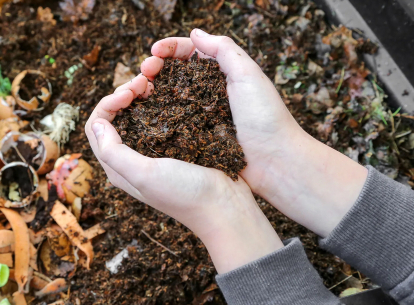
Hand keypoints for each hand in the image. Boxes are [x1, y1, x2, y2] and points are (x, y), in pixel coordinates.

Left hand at [84, 36, 282, 273]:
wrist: (225, 207)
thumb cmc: (184, 194)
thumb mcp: (144, 174)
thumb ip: (115, 152)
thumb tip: (98, 123)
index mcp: (118, 168)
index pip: (96, 128)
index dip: (107, 103)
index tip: (129, 92)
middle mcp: (131, 160)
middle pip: (113, 118)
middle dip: (122, 95)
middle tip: (143, 81)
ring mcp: (154, 152)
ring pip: (136, 115)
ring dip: (139, 96)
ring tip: (154, 82)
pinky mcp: (175, 146)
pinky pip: (159, 118)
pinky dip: (159, 101)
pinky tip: (170, 92)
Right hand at [140, 29, 367, 236]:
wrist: (275, 162)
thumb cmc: (266, 118)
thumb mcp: (248, 75)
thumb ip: (224, 50)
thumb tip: (195, 33)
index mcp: (222, 73)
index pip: (190, 52)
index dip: (169, 49)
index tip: (153, 52)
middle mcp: (208, 91)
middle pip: (174, 72)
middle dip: (155, 67)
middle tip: (143, 72)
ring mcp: (199, 114)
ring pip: (168, 96)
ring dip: (151, 89)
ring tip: (138, 90)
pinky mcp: (194, 137)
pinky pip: (171, 121)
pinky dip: (155, 114)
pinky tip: (144, 112)